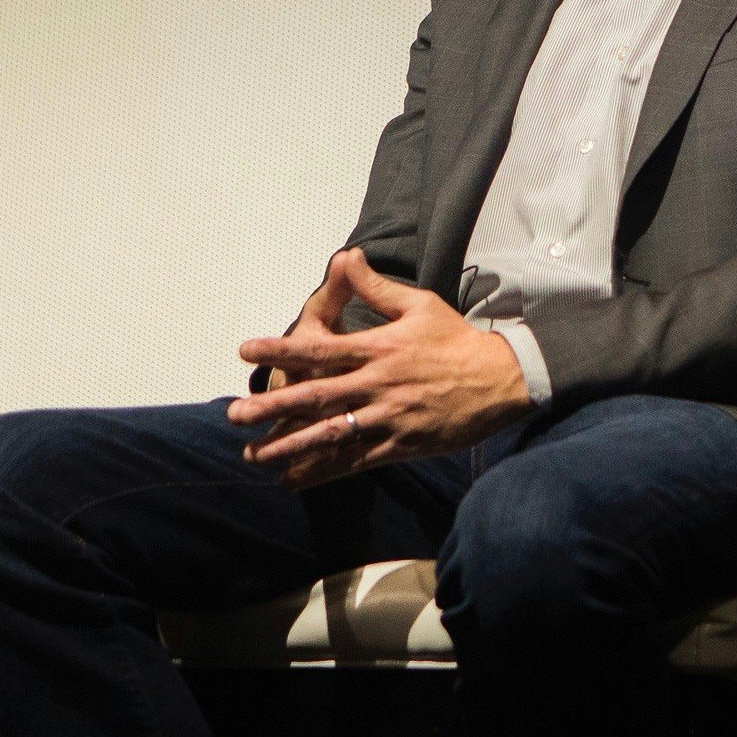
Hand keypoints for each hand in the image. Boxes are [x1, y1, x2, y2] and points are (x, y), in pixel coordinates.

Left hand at [228, 249, 532, 487]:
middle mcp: (378, 384)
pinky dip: (324, 470)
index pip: (320, 349)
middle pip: (317, 396)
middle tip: (235, 414)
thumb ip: (375, 288)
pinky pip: (357, 460)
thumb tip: (346, 257)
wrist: (501, 379)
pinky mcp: (401, 444)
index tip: (246, 350)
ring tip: (254, 456)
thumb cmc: (457, 340)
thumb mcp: (418, 305)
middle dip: (273, 407)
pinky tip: (296, 479)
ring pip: (331, 434)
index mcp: (378, 348)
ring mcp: (389, 417)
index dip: (281, 351)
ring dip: (290, 446)